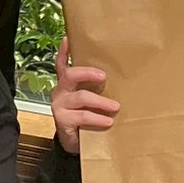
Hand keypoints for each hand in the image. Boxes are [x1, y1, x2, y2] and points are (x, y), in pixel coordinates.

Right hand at [50, 37, 118, 155]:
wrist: (76, 143)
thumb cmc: (86, 116)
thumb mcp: (90, 100)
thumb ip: (98, 89)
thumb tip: (123, 78)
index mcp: (67, 83)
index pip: (62, 64)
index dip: (64, 51)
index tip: (68, 39)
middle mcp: (61, 90)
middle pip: (70, 74)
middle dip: (88, 73)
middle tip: (104, 76)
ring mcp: (60, 105)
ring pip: (81, 97)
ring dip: (100, 101)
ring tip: (116, 107)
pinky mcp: (62, 120)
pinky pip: (82, 116)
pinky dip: (97, 118)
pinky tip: (108, 122)